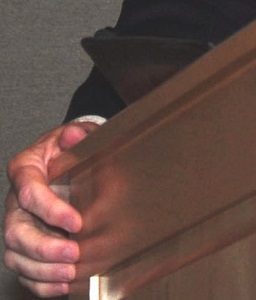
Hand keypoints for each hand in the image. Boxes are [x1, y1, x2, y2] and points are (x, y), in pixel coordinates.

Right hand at [4, 121, 98, 296]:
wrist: (66, 158)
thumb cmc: (69, 147)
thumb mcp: (74, 134)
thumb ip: (76, 135)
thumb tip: (74, 135)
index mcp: (24, 171)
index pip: (30, 193)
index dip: (51, 210)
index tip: (77, 222)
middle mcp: (15, 202)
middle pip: (16, 232)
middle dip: (44, 248)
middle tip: (73, 254)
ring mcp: (17, 226)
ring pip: (16, 256)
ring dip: (43, 270)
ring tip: (70, 274)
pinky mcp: (23, 246)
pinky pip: (23, 270)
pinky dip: (40, 283)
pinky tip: (61, 286)